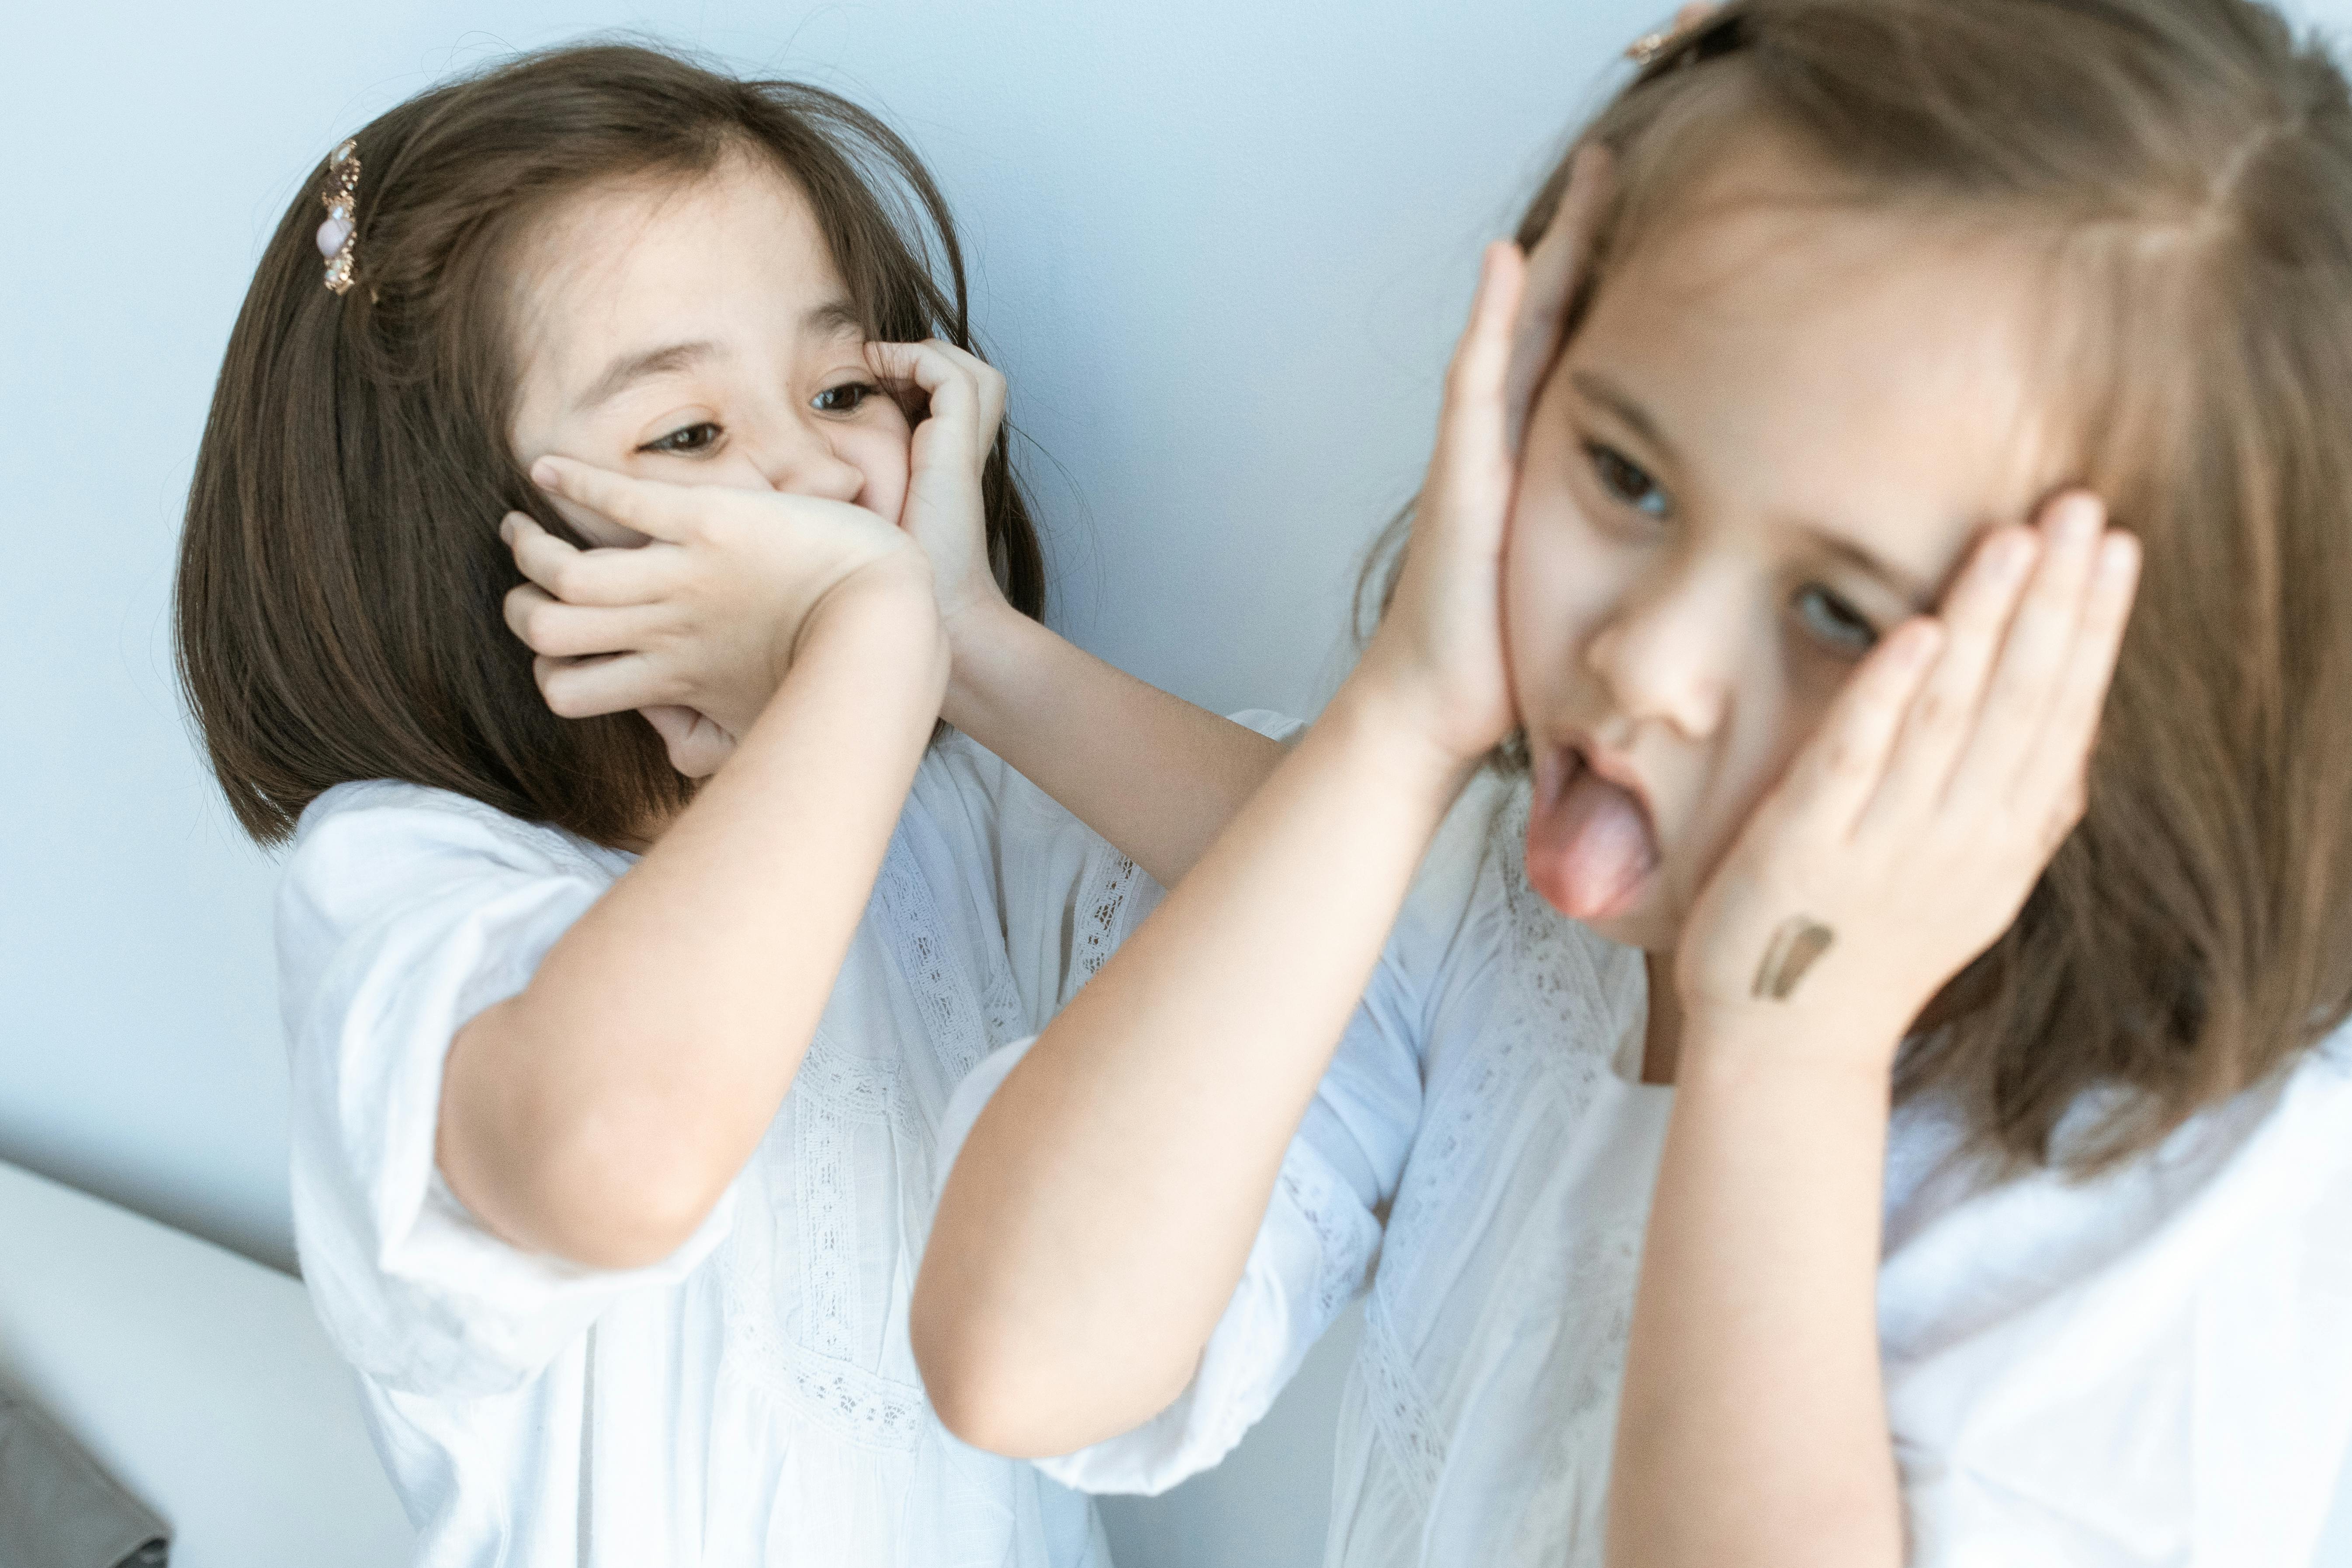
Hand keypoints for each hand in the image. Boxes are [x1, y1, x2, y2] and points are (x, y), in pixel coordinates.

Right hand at [501, 455, 937, 773]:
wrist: (889, 619)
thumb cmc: (839, 677)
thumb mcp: (764, 727)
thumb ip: (712, 742)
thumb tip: (673, 747)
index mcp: (676, 678)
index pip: (566, 689)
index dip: (548, 670)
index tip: (561, 647)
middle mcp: (667, 629)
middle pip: (545, 629)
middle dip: (521, 607)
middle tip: (527, 584)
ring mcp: (685, 575)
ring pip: (564, 570)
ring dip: (530, 545)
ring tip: (523, 527)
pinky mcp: (711, 521)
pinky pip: (622, 499)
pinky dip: (571, 480)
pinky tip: (544, 467)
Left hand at [864, 338, 1010, 635]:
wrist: (933, 605)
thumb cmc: (888, 569)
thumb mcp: (865, 515)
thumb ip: (849, 482)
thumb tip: (792, 458)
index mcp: (948, 463)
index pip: (952, 398)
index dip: (916, 376)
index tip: (865, 381)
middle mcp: (964, 451)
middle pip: (975, 377)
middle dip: (930, 359)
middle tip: (876, 363)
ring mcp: (965, 445)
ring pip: (973, 371)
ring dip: (925, 355)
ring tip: (879, 362)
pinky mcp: (957, 443)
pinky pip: (945, 375)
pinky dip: (914, 360)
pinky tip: (875, 369)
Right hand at [1351, 147, 1613, 765]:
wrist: (1434, 715)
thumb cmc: (1503, 667)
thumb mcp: (1586, 594)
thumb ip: (1633, 557)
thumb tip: (1709, 557)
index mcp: (1539, 467)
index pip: (1579, 358)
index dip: (1611, 291)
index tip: (1655, 229)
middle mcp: (1504, 448)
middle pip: (1548, 322)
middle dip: (1583, 242)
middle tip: (1617, 161)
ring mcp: (1476, 457)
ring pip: (1515, 333)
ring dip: (1548, 255)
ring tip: (1584, 183)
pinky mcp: (1460, 480)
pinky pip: (1476, 384)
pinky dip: (1489, 319)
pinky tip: (1508, 261)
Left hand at [1674, 492, 2140, 1059]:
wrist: (1786, 1042)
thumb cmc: (1868, 948)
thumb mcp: (1969, 885)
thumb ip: (2017, 812)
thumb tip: (2074, 735)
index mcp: (2004, 842)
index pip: (2065, 713)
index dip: (2094, 626)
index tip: (2117, 548)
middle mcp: (1960, 840)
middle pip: (2022, 698)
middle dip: (2055, 598)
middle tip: (2079, 507)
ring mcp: (1884, 844)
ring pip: (1949, 714)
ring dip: (1985, 621)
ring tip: (2013, 537)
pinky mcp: (1806, 847)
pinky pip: (1855, 759)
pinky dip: (1887, 694)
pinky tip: (1919, 632)